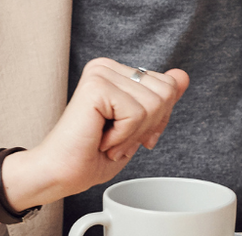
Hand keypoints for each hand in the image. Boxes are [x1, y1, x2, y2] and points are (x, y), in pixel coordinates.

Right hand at [10, 58, 190, 203]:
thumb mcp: (139, 128)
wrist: (60, 174)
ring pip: (154, 104)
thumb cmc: (91, 156)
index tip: (129, 134)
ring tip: (108, 140)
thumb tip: (182, 76)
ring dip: (133, 134)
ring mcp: (100, 73)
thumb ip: (161, 99)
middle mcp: (107, 67)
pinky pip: (136, 113)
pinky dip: (123, 136)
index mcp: (116, 73)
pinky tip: (101, 138)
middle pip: (166, 92)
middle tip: (117, 139)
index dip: (158, 120)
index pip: (168, 86)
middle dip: (148, 126)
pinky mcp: (96, 86)